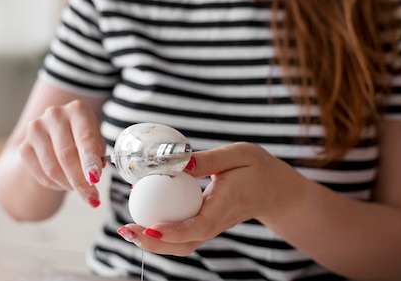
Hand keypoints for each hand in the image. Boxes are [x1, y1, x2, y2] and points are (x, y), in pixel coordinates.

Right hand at [18, 99, 104, 207]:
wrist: (54, 136)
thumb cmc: (82, 138)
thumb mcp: (96, 140)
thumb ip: (97, 154)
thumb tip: (95, 174)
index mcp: (77, 109)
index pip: (85, 138)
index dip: (90, 161)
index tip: (95, 179)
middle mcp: (54, 114)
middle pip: (66, 154)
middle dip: (80, 180)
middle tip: (91, 197)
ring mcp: (35, 129)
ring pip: (52, 167)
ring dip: (68, 184)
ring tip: (80, 189)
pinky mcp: (23, 146)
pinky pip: (41, 174)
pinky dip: (55, 184)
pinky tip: (64, 183)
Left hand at [117, 142, 295, 255]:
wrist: (274, 191)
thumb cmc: (257, 168)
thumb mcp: (238, 154)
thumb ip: (209, 159)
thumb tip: (180, 162)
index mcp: (226, 204)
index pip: (200, 225)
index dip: (175, 230)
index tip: (151, 228)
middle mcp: (217, 222)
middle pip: (185, 244)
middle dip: (153, 243)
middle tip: (126, 230)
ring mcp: (211, 228)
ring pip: (181, 245)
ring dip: (153, 243)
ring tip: (127, 230)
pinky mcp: (205, 226)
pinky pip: (182, 237)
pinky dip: (160, 234)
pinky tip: (141, 221)